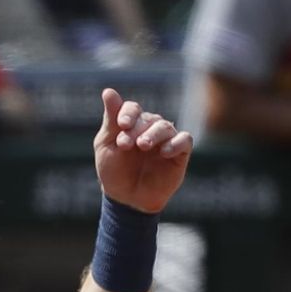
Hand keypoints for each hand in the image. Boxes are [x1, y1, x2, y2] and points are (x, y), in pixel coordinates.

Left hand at [92, 87, 192, 212]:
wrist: (127, 200)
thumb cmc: (114, 172)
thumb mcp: (106, 145)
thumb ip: (111, 119)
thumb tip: (108, 91)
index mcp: (132, 123)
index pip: (133, 109)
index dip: (128, 113)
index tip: (121, 125)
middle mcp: (151, 128)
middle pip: (148, 118)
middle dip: (136, 129)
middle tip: (125, 144)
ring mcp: (166, 140)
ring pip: (166, 126)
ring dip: (154, 134)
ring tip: (143, 145)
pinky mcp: (180, 154)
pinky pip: (184, 140)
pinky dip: (176, 143)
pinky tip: (164, 152)